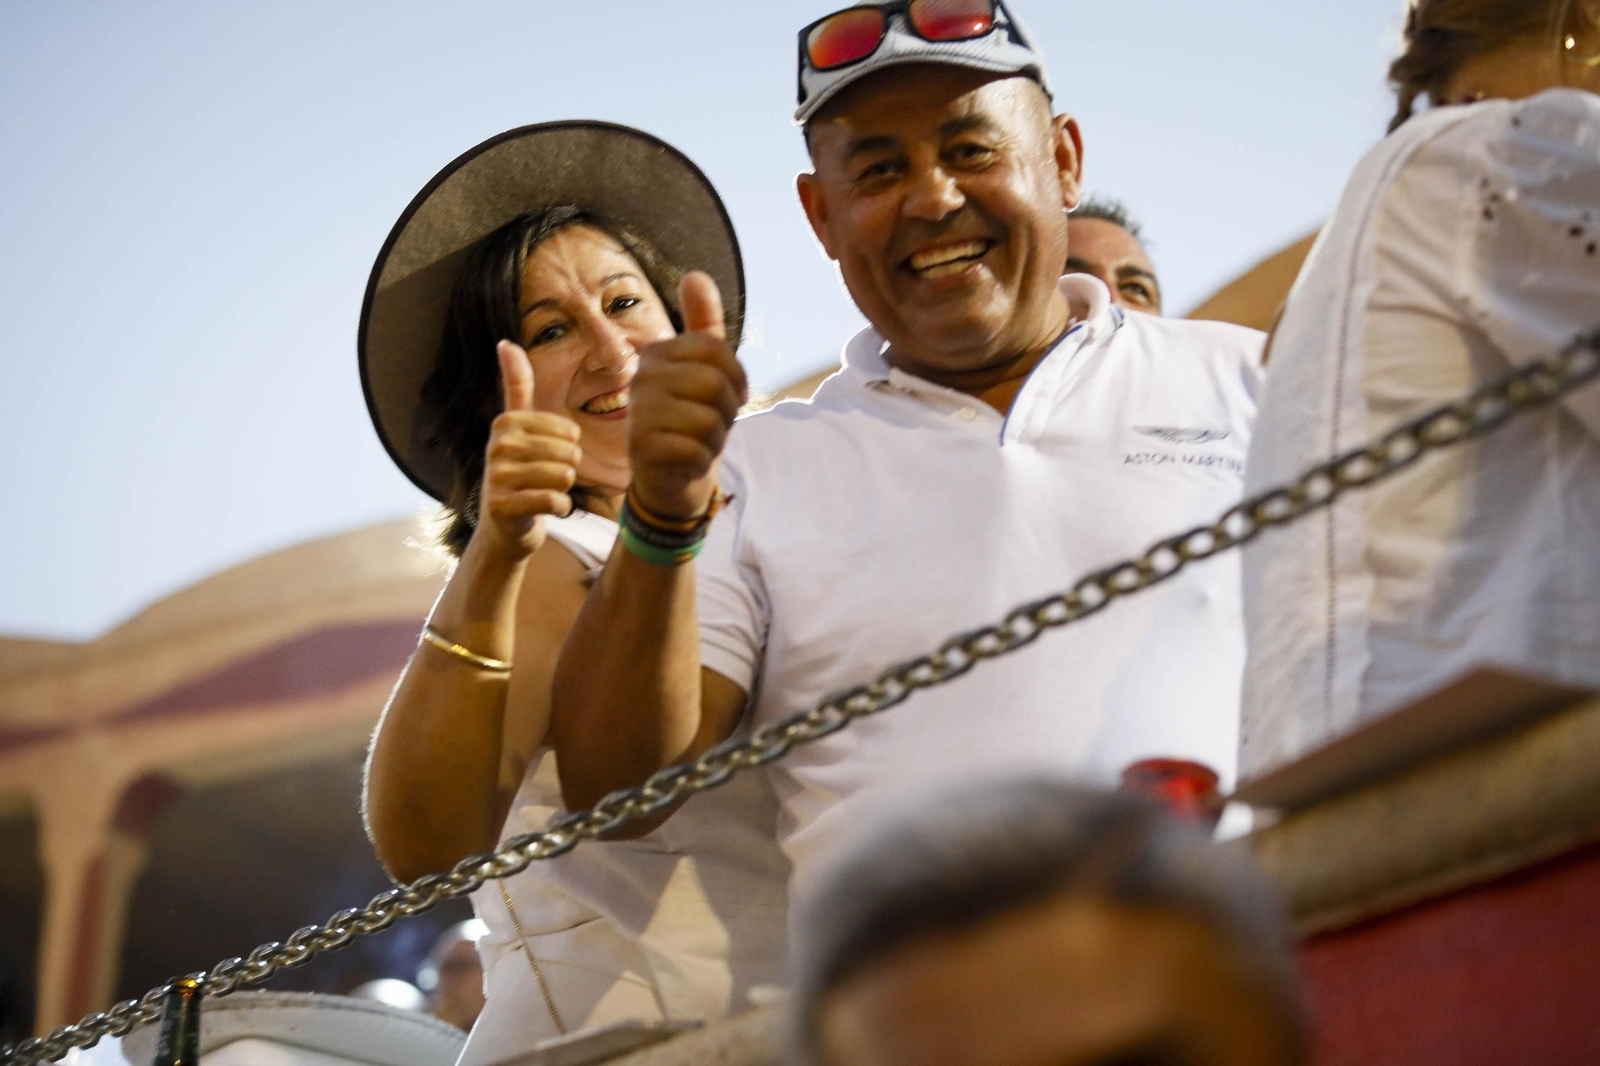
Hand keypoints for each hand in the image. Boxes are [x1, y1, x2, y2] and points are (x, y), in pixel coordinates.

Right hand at [474, 340, 583, 559]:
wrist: (502, 526)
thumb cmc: (519, 472)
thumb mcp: (516, 425)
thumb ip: (516, 385)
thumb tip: (505, 342)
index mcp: (506, 422)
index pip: (570, 432)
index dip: (569, 449)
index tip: (545, 457)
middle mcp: (497, 446)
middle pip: (569, 454)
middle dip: (567, 471)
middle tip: (544, 479)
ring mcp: (497, 477)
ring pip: (564, 477)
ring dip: (562, 491)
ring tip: (542, 492)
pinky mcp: (502, 507)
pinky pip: (555, 502)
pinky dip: (558, 510)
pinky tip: (542, 509)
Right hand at [627, 272, 748, 520]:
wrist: (669, 476)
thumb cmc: (690, 419)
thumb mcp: (703, 370)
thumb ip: (703, 326)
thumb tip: (695, 275)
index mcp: (658, 353)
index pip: (719, 351)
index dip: (737, 378)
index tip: (727, 395)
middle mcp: (642, 377)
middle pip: (715, 384)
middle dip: (726, 412)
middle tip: (712, 423)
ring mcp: (638, 413)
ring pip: (708, 420)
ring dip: (714, 439)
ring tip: (698, 441)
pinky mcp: (641, 450)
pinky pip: (696, 451)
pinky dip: (701, 460)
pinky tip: (687, 460)